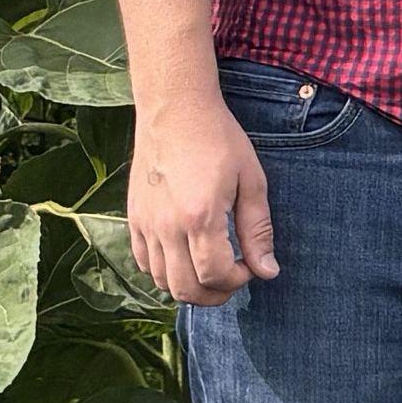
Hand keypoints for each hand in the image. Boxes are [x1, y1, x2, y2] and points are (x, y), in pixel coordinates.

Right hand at [125, 89, 278, 305]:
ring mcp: (145, 223)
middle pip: (185, 289)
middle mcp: (167, 225)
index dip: (238, 280)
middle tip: (233, 277)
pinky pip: (142, 263)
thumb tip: (268, 272)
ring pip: (161, 282)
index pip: (215, 275)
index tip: (250, 265)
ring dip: (189, 285)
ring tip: (210, 267)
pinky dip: (164, 271)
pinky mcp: (133, 217)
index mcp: (200, 216)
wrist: (175, 108)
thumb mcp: (250, 180)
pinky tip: (184, 255)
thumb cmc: (218, 139)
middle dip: (215, 294)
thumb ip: (258, 230)